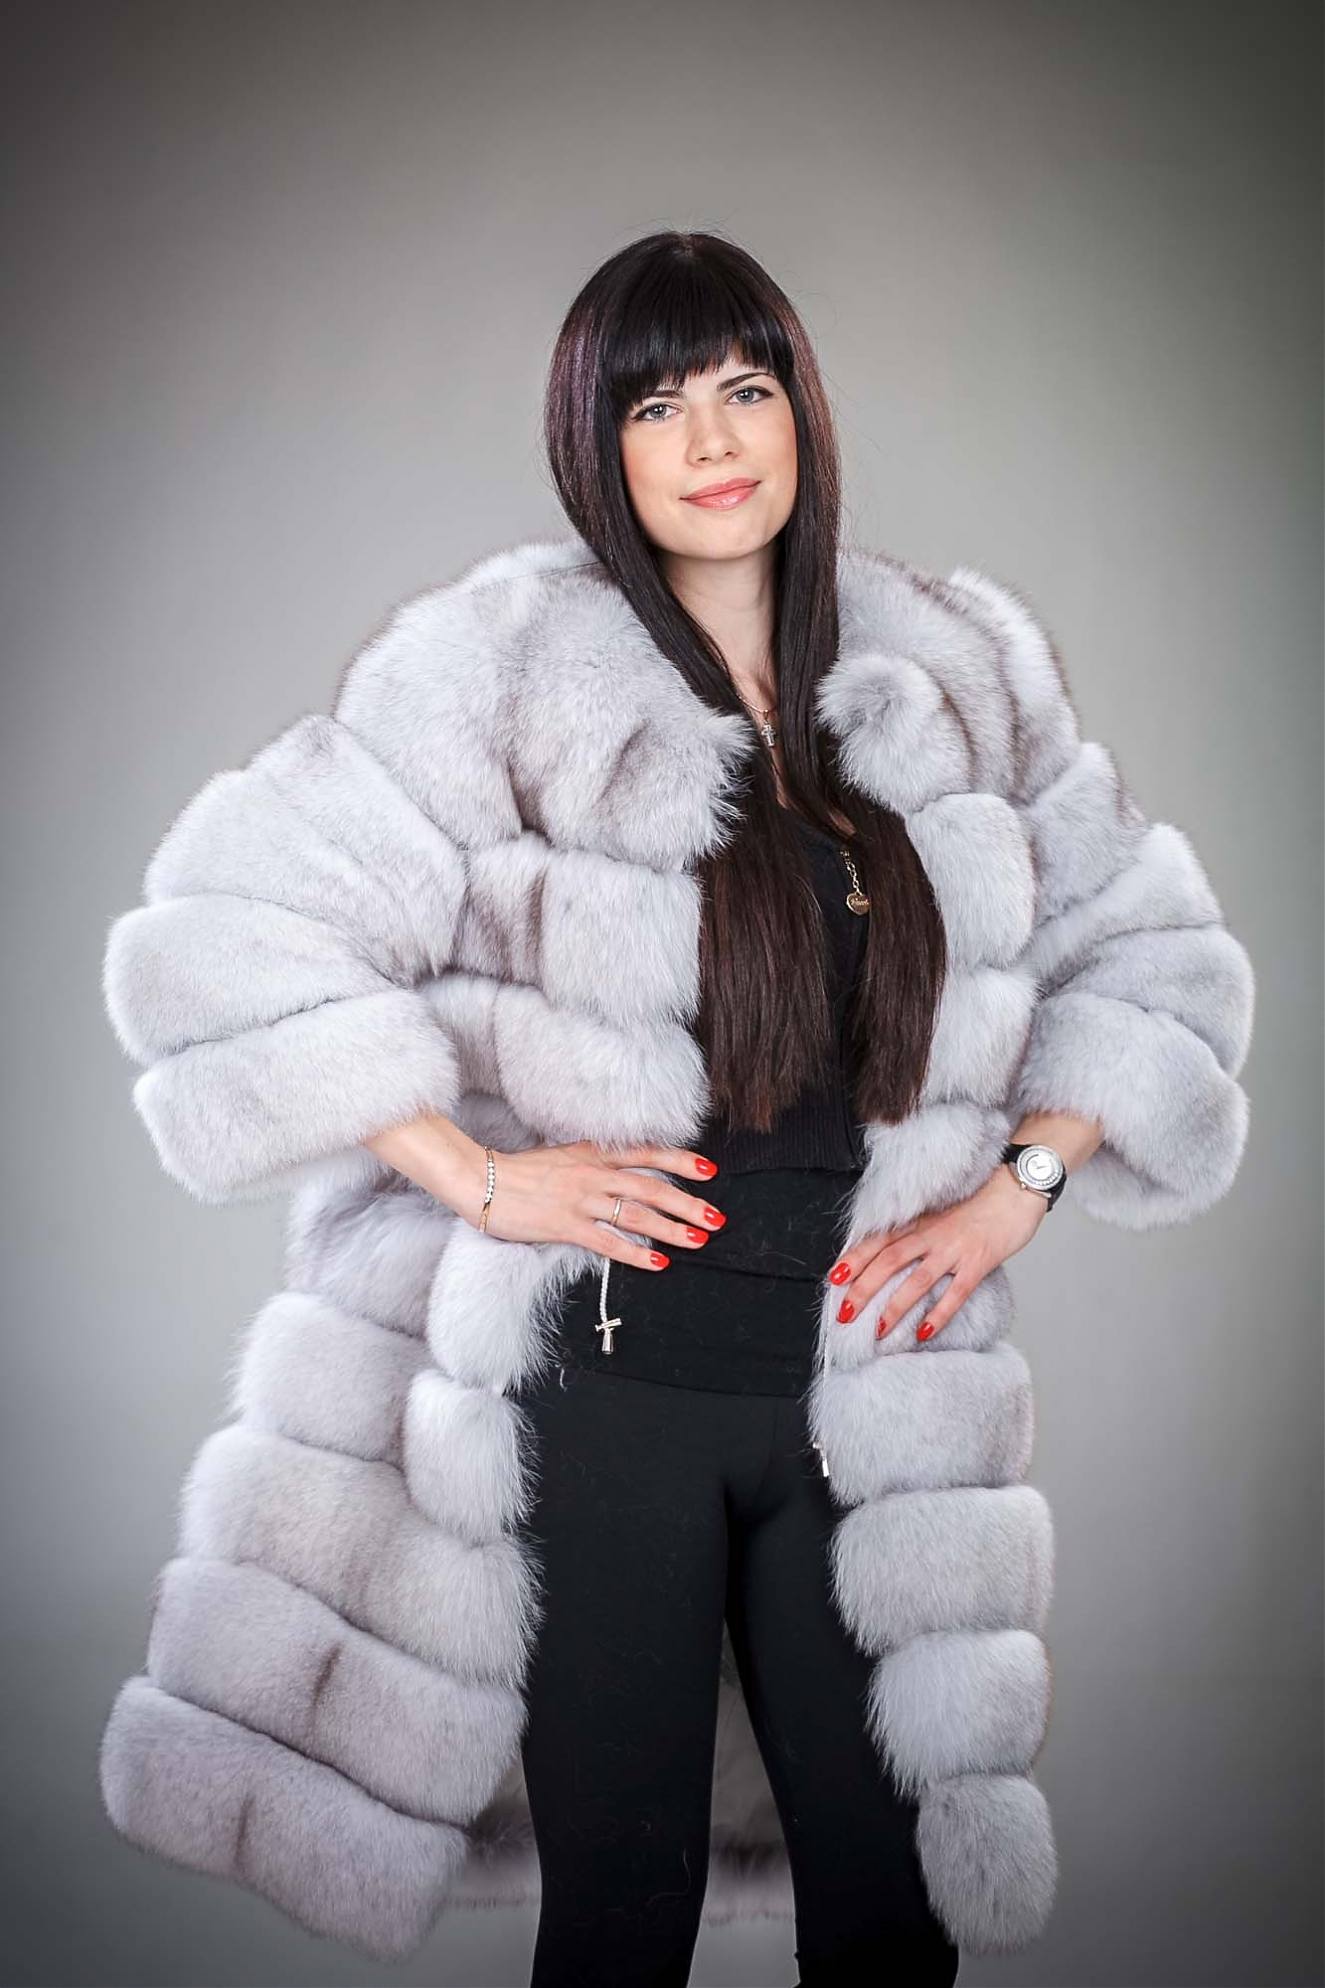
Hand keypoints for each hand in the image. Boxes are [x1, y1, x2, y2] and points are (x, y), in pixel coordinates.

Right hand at [448, 1139, 726, 1268]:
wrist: (483, 1181)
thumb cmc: (522, 1172)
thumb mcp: (565, 1156)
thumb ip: (596, 1162)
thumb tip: (625, 1173)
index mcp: (594, 1153)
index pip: (647, 1153)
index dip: (680, 1161)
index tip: (709, 1170)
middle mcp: (593, 1173)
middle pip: (651, 1187)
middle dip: (687, 1202)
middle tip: (716, 1216)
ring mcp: (581, 1199)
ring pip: (637, 1215)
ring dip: (671, 1229)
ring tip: (698, 1239)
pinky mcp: (566, 1225)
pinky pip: (609, 1242)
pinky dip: (636, 1254)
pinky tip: (658, 1263)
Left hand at [827, 1163, 1049, 1341]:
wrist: (1016, 1185)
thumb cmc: (980, 1202)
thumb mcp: (941, 1213)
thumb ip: (919, 1233)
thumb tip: (895, 1257)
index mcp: (919, 1222)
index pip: (878, 1240)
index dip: (854, 1259)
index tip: (833, 1278)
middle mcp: (931, 1234)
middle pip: (888, 1261)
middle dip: (863, 1288)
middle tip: (844, 1314)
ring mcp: (954, 1248)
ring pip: (917, 1280)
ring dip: (894, 1307)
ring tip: (877, 1331)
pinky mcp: (978, 1261)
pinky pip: (956, 1292)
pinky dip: (939, 1314)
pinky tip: (924, 1333)